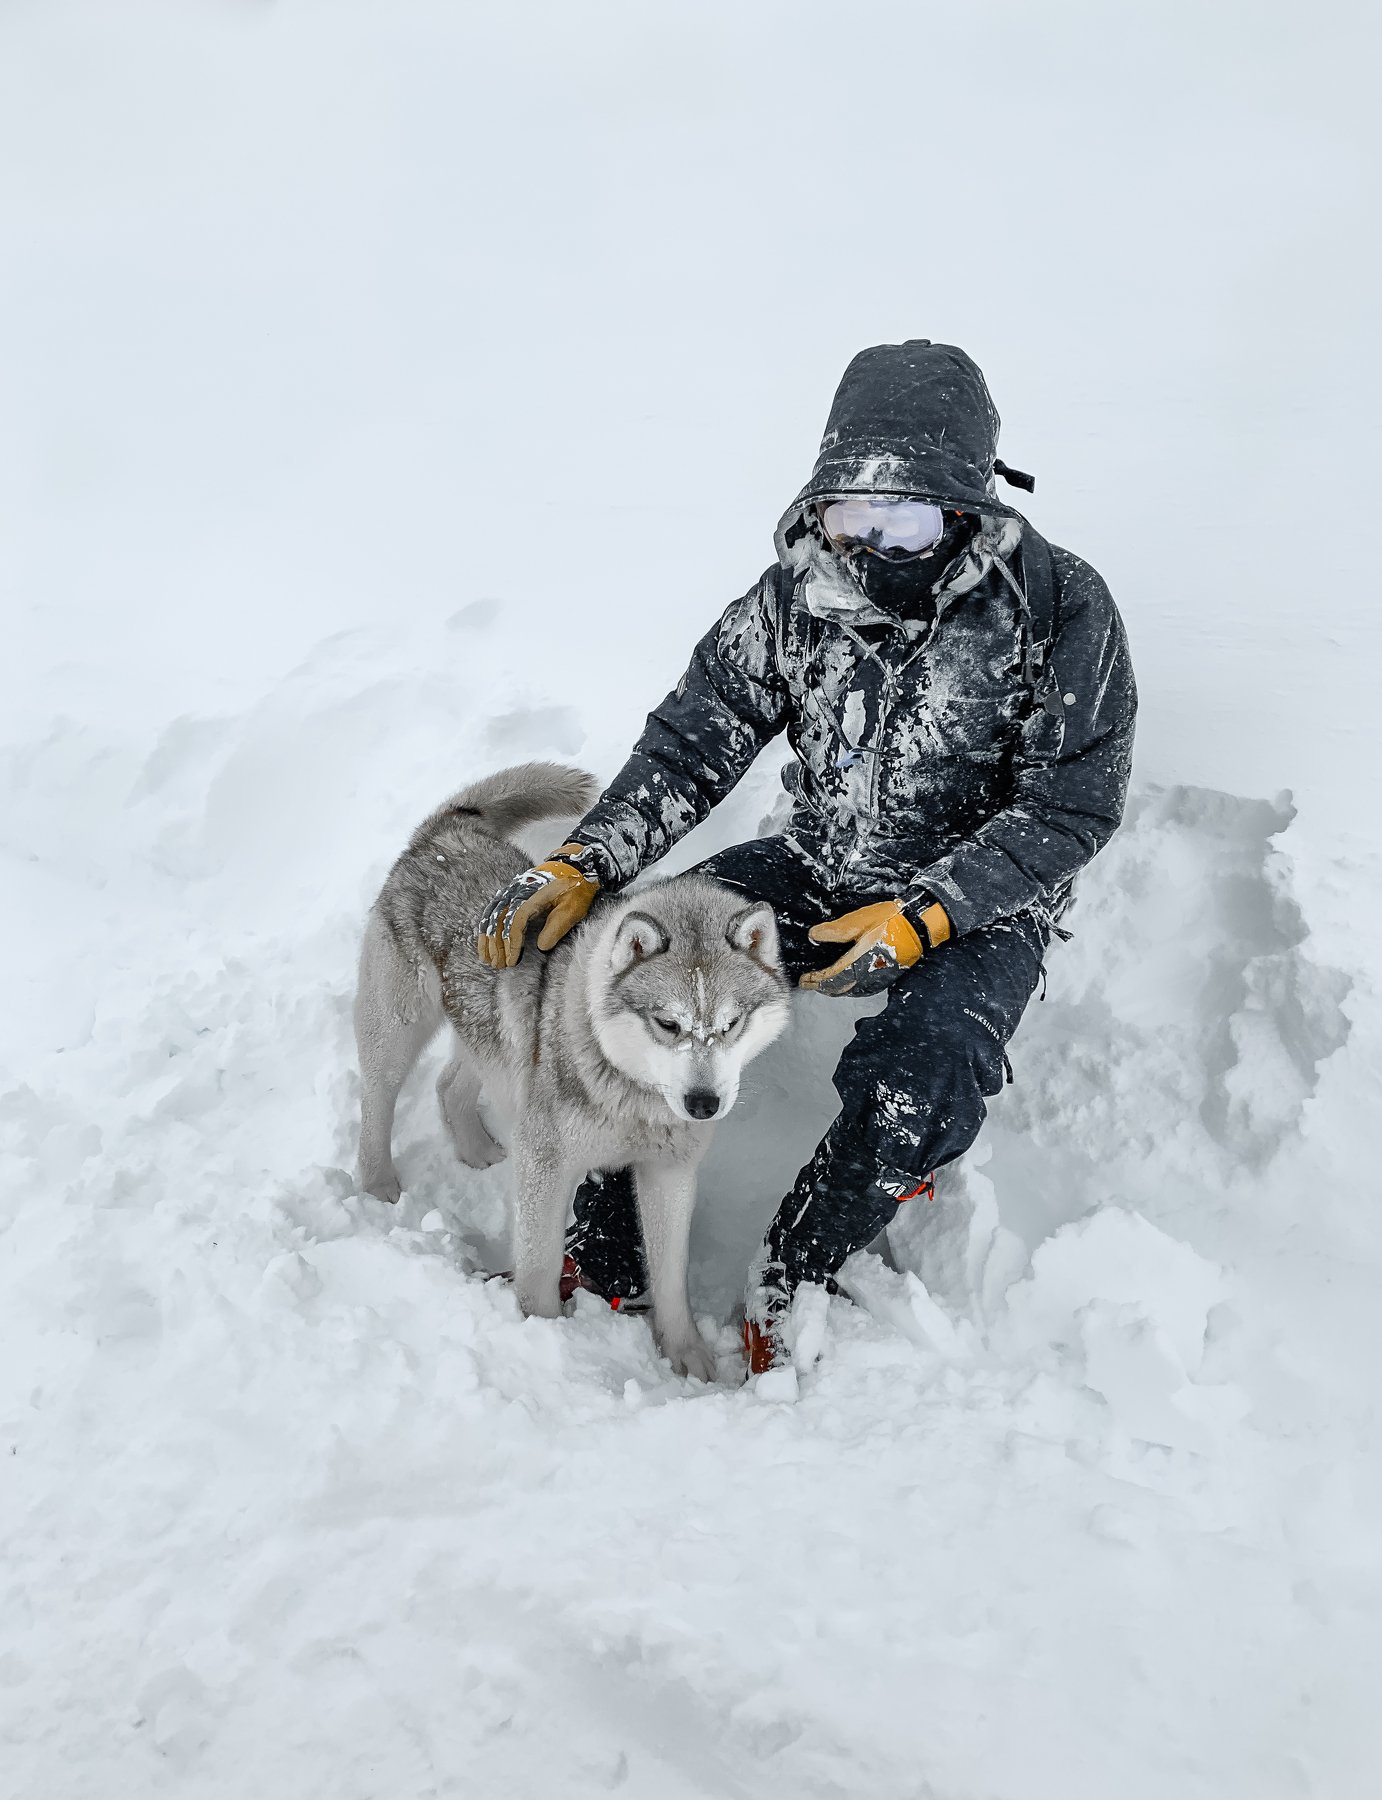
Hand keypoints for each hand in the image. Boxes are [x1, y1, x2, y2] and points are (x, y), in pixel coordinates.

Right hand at [477, 843, 599, 967]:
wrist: (575, 864)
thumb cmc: (575, 888)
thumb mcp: (573, 908)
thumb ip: (557, 927)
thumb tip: (541, 947)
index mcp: (532, 895)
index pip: (515, 921)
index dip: (512, 943)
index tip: (512, 961)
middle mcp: (517, 891)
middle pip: (499, 920)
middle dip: (497, 945)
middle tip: (499, 965)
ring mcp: (512, 890)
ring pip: (492, 915)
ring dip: (488, 938)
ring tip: (488, 959)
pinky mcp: (511, 893)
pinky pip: (493, 910)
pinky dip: (487, 927)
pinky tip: (485, 940)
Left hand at [798, 897, 949, 996]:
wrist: (919, 925)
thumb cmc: (891, 920)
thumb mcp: (858, 921)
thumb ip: (834, 930)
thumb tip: (813, 935)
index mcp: (858, 963)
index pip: (830, 978)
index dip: (815, 980)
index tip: (803, 980)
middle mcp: (868, 976)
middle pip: (840, 988)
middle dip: (823, 987)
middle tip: (810, 983)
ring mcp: (878, 979)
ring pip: (851, 990)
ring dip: (836, 988)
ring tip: (824, 983)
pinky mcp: (886, 977)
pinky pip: (862, 988)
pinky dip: (849, 987)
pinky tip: (847, 981)